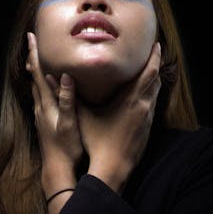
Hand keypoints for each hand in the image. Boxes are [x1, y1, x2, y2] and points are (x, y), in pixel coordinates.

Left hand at [26, 32, 83, 185]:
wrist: (56, 169)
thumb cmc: (66, 147)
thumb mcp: (70, 123)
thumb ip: (67, 99)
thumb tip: (65, 76)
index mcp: (46, 104)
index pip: (38, 73)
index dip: (34, 54)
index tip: (30, 37)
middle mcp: (40, 106)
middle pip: (34, 77)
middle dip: (33, 58)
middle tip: (33, 42)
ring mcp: (41, 114)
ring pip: (36, 87)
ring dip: (36, 71)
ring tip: (37, 59)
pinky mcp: (44, 121)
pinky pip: (40, 96)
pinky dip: (41, 84)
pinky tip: (45, 87)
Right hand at [78, 42, 161, 188]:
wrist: (113, 168)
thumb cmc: (96, 142)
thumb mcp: (82, 116)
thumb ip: (70, 96)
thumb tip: (56, 78)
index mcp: (130, 99)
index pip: (149, 72)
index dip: (154, 57)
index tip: (156, 45)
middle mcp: (143, 106)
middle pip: (155, 80)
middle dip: (155, 65)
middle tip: (153, 53)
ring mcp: (147, 118)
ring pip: (155, 93)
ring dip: (154, 80)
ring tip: (149, 70)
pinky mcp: (148, 129)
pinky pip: (153, 105)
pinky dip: (151, 95)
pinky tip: (144, 96)